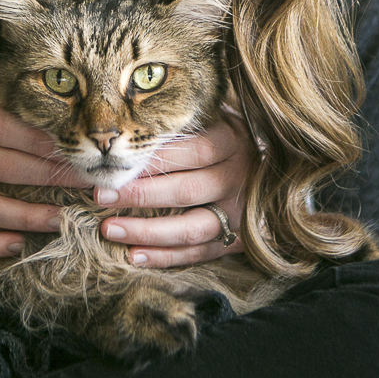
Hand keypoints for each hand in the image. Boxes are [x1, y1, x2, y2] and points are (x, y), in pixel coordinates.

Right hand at [0, 74, 86, 257]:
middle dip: (49, 178)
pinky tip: (18, 245)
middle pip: (2, 167)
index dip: (44, 143)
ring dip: (26, 217)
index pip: (7, 129)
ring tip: (62, 220)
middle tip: (86, 184)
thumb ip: (17, 89)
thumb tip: (71, 94)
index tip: (79, 151)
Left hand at [95, 116, 254, 266]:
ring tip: (109, 228)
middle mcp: (236, 177)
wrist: (276, 170)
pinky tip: (134, 255)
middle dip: (139, 195)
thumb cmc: (226, 139)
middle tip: (101, 195)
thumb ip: (180, 126)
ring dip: (147, 231)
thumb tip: (122, 128)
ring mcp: (238, 211)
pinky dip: (165, 256)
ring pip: (191, 227)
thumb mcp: (214, 120)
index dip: (149, 158)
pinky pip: (198, 253)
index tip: (112, 163)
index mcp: (230, 141)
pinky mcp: (237, 239)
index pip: (189, 150)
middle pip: (185, 189)